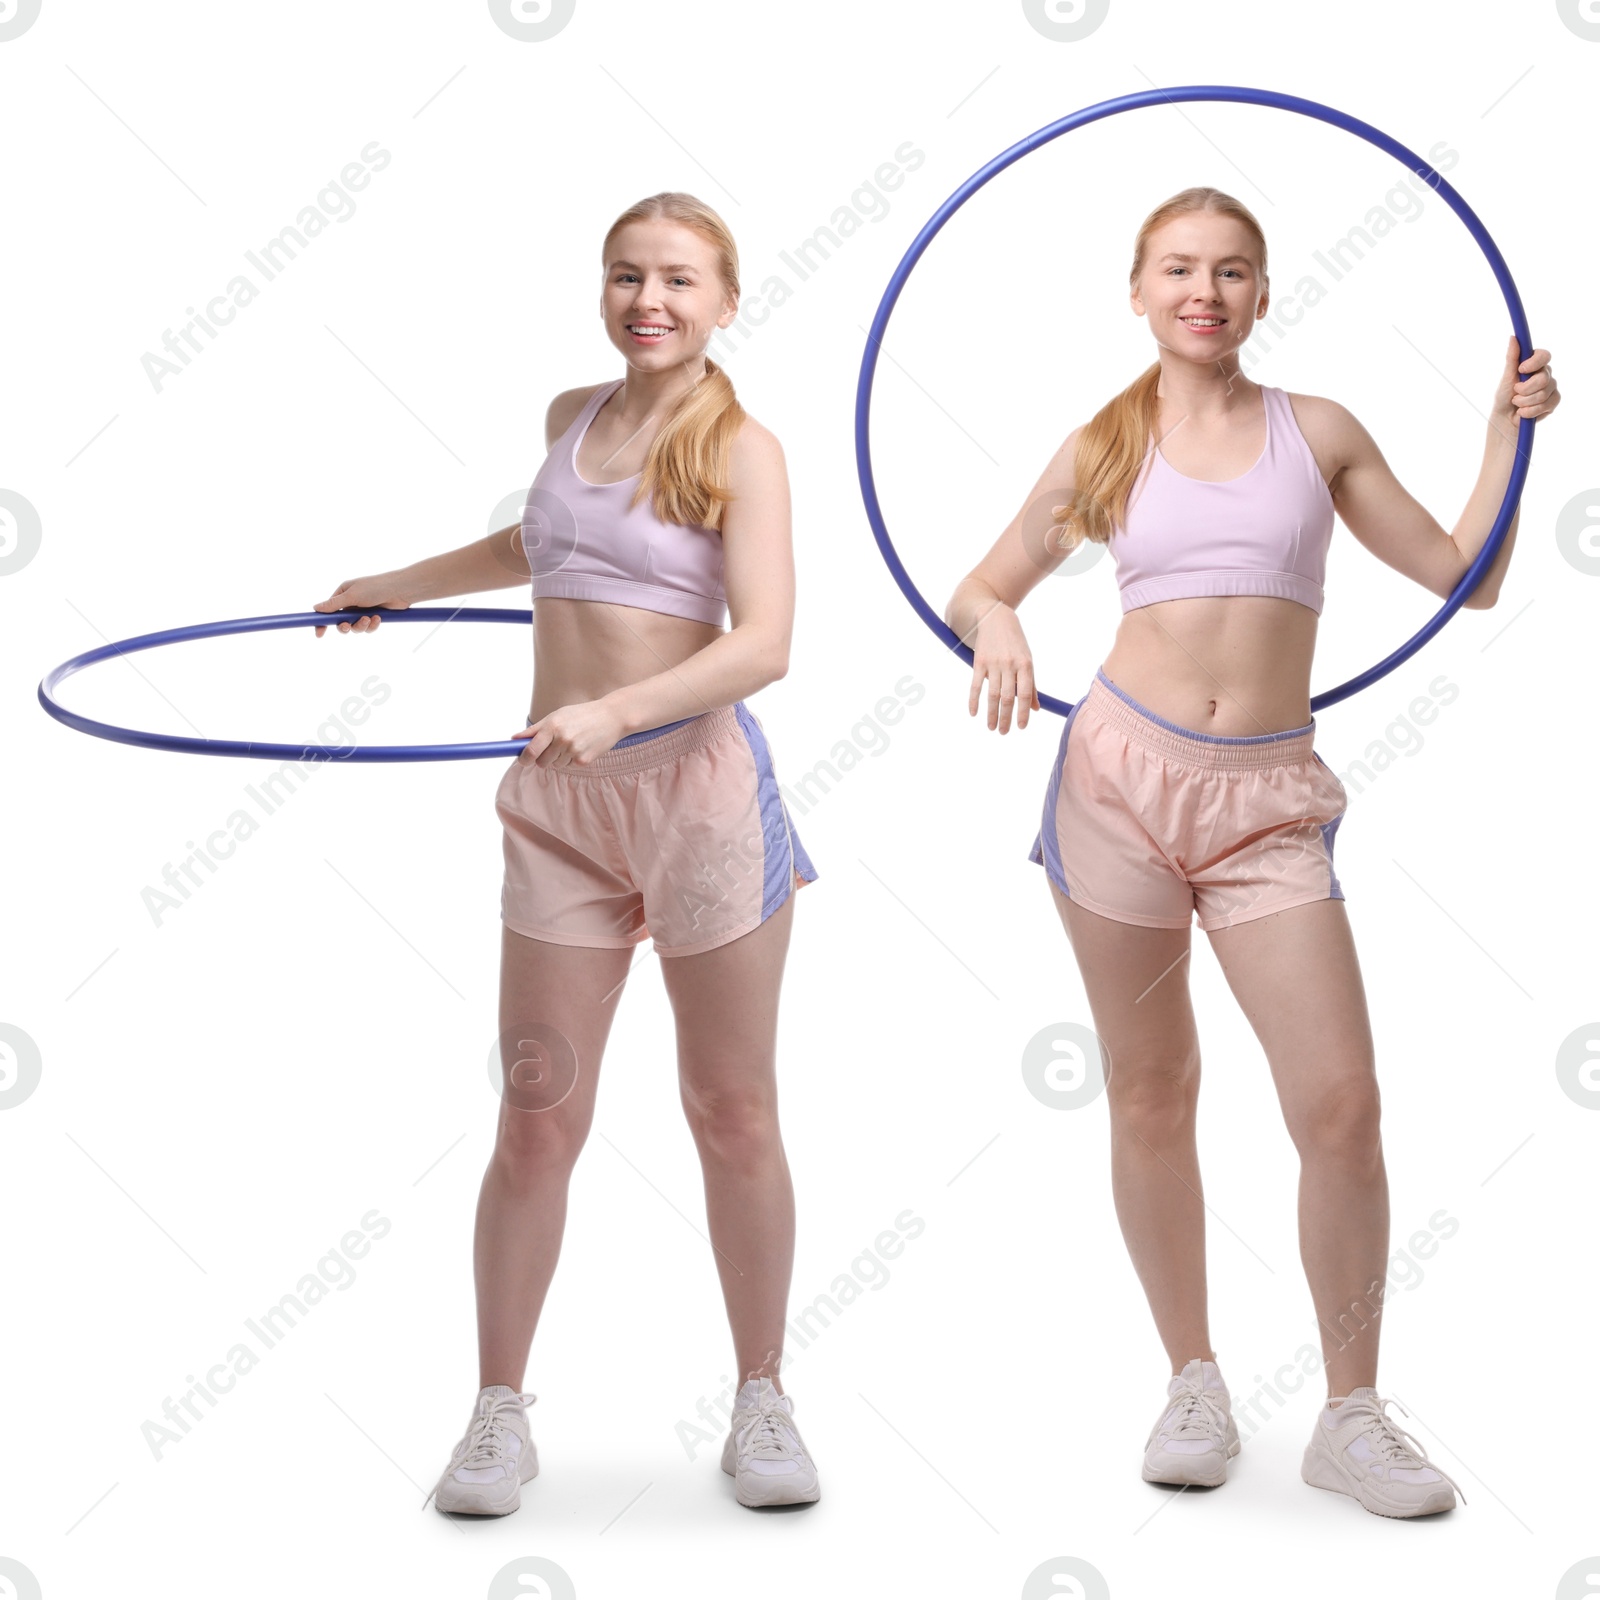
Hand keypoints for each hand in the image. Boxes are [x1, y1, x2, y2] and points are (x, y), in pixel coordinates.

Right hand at [312, 574, 413, 637]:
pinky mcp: (374, 617)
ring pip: (355, 627)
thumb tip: (316, 608)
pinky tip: (378, 618)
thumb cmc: (376, 587)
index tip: (319, 633)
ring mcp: (363, 610)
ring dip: (361, 626)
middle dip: (345, 626)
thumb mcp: (352, 596)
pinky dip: (372, 626)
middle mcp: (351, 602)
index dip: (323, 622)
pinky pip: (368, 628)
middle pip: (341, 622)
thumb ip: (334, 604)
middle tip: (347, 626)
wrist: (400, 590)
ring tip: (369, 618)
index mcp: (343, 594)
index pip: (328, 610)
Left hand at [508, 699, 627, 767]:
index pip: (531, 751)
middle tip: (551, 748)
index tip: (522, 760)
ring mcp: (574, 751)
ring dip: (559, 758)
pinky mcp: (584, 760)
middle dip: (542, 758)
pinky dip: (571, 759)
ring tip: (571, 743)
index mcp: (553, 726)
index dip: (524, 759)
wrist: (611, 717)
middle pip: (541, 762)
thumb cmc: (581, 714)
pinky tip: (581, 746)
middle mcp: (562, 739)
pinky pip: (569, 766)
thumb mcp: (556, 716)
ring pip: (556, 765)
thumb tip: (514, 739)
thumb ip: (535, 730)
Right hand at [967, 600, 1039, 732]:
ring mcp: (993, 663)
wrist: (996, 618)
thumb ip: (1031, 684)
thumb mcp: (1027, 660)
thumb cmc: (1015, 643)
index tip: (1021, 727)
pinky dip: (974, 700)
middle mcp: (1010, 665)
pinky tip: (974, 713)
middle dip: (1006, 718)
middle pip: (1008, 697)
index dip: (1023, 712)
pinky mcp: (978, 662)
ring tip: (991, 727)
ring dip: (991, 714)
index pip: (1025, 693)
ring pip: (992, 694)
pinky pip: (976, 685)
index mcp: (1025, 665)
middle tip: (1004, 733)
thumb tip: (1035, 708)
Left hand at [1494, 337, 1559, 423]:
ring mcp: (1551, 388)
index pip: (1545, 355)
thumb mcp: (1507, 376)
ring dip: (1525, 402)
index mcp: (1535, 364)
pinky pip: (1547, 405)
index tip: (1521, 369)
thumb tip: (1513, 337)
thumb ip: (1512, 357)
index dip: (1534, 362)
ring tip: (1517, 403)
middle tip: (1515, 392)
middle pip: (1543, 378)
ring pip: (1543, 393)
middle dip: (1525, 389)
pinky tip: (1524, 412)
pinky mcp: (1553, 401)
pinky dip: (1531, 411)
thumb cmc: (1504, 396)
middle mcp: (1545, 374)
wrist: (1505, 417)